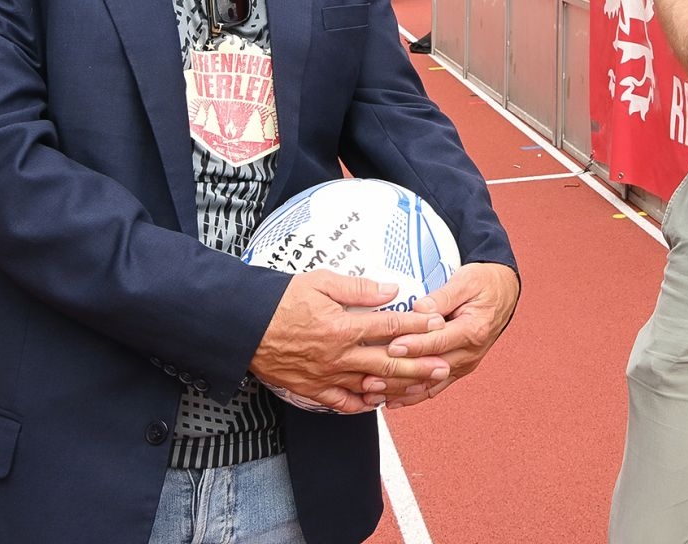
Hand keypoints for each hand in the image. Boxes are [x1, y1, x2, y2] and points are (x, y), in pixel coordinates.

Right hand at [249, 271, 447, 413]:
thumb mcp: (320, 282)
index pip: (389, 326)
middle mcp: (337, 356)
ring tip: (422, 386)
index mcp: (342, 327)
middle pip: (387, 363)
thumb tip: (391, 289)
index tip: (437, 323)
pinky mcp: (311, 389)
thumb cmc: (280, 300)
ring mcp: (325, 376)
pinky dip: (362, 404)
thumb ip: (359, 288)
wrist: (242, 326)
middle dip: (420, 365)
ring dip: (398, 387)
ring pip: (370, 386)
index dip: (417, 324)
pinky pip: (342, 402)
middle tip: (445, 366)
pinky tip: (378, 402)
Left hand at [381, 262, 521, 407]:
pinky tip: (391, 401)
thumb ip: (442, 296)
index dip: (415, 345)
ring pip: (429, 383)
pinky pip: (433, 388)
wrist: (503, 293)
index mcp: (474, 330)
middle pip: (431, 368)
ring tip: (373, 394)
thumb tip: (419, 309)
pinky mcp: (457, 369)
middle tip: (371, 376)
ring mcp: (464, 364)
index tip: (393, 347)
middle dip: (399, 373)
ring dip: (400, 390)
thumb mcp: (466, 281)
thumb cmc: (485, 284)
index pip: (440, 341)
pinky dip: (412, 396)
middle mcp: (470, 352)